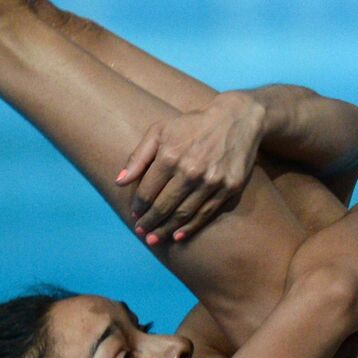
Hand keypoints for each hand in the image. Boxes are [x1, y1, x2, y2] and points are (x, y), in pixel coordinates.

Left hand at [116, 91, 265, 243]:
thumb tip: (120, 181)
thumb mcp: (161, 130)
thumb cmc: (193, 125)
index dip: (139, 206)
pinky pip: (206, 213)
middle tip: (142, 232)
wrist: (237, 119)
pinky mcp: (229, 188)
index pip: (148, 191)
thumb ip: (138, 156)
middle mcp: (190, 170)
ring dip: (166, 229)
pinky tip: (178, 236)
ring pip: (184, 213)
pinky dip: (191, 227)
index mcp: (170, 156)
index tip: (134, 215)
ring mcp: (211, 181)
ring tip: (155, 238)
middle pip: (164, 206)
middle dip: (149, 222)